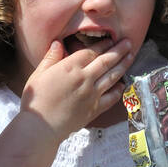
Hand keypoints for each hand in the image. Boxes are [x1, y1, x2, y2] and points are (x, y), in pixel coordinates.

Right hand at [19, 38, 133, 141]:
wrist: (41, 127)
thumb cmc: (36, 100)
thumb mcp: (38, 74)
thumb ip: (50, 58)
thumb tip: (57, 43)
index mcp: (70, 68)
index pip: (91, 52)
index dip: (103, 44)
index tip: (111, 39)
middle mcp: (85, 79)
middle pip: (106, 61)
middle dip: (119, 50)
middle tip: (128, 42)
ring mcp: (92, 94)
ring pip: (112, 76)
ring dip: (123, 65)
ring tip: (131, 56)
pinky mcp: (95, 109)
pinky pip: (111, 97)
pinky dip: (119, 89)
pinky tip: (123, 84)